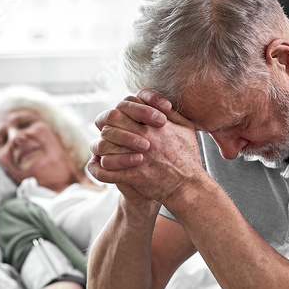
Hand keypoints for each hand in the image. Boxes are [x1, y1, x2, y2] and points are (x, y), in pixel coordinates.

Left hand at [88, 89, 205, 205]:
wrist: (188, 186)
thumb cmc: (188, 156)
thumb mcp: (186, 128)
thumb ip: (171, 112)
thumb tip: (155, 102)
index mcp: (155, 124)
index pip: (127, 104)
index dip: (121, 108)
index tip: (123, 117)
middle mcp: (145, 137)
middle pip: (111, 119)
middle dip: (108, 124)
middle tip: (109, 131)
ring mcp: (137, 156)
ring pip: (103, 144)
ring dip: (102, 145)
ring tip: (106, 149)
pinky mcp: (132, 175)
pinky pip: (105, 169)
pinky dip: (100, 167)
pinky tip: (104, 166)